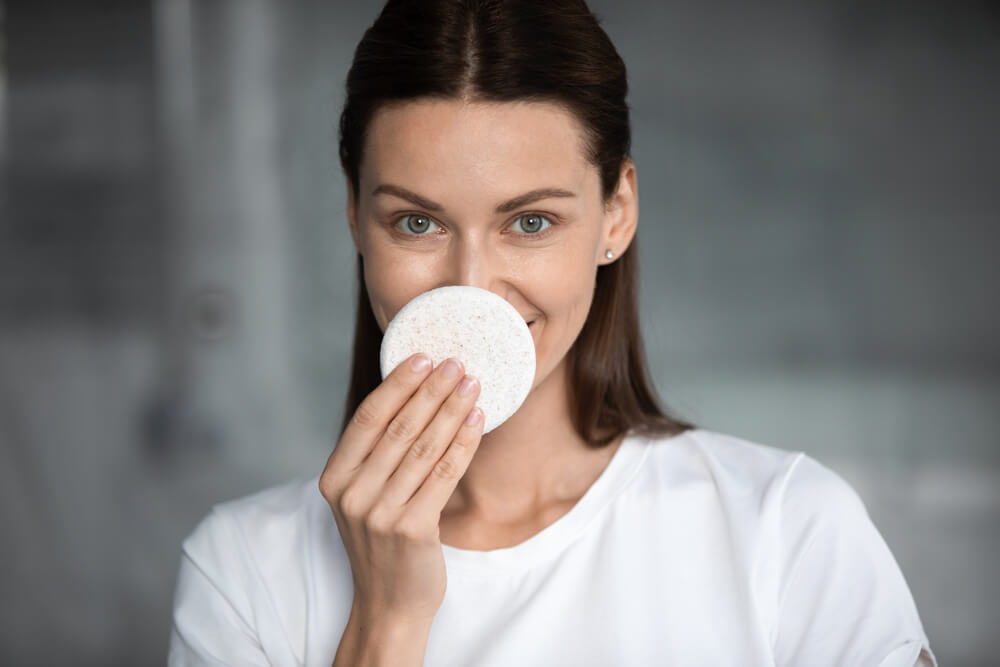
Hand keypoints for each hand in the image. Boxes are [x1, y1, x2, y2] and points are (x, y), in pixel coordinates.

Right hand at [319, 354, 483, 625]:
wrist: (390, 603)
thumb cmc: (382, 541)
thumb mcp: (363, 495)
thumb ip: (375, 454)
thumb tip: (412, 394)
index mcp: (334, 478)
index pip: (367, 418)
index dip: (397, 384)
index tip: (423, 357)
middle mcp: (352, 493)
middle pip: (399, 428)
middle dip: (431, 390)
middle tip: (457, 362)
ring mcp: (380, 512)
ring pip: (424, 447)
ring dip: (452, 410)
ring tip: (472, 384)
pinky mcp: (412, 528)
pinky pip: (444, 473)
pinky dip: (463, 442)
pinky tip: (477, 420)